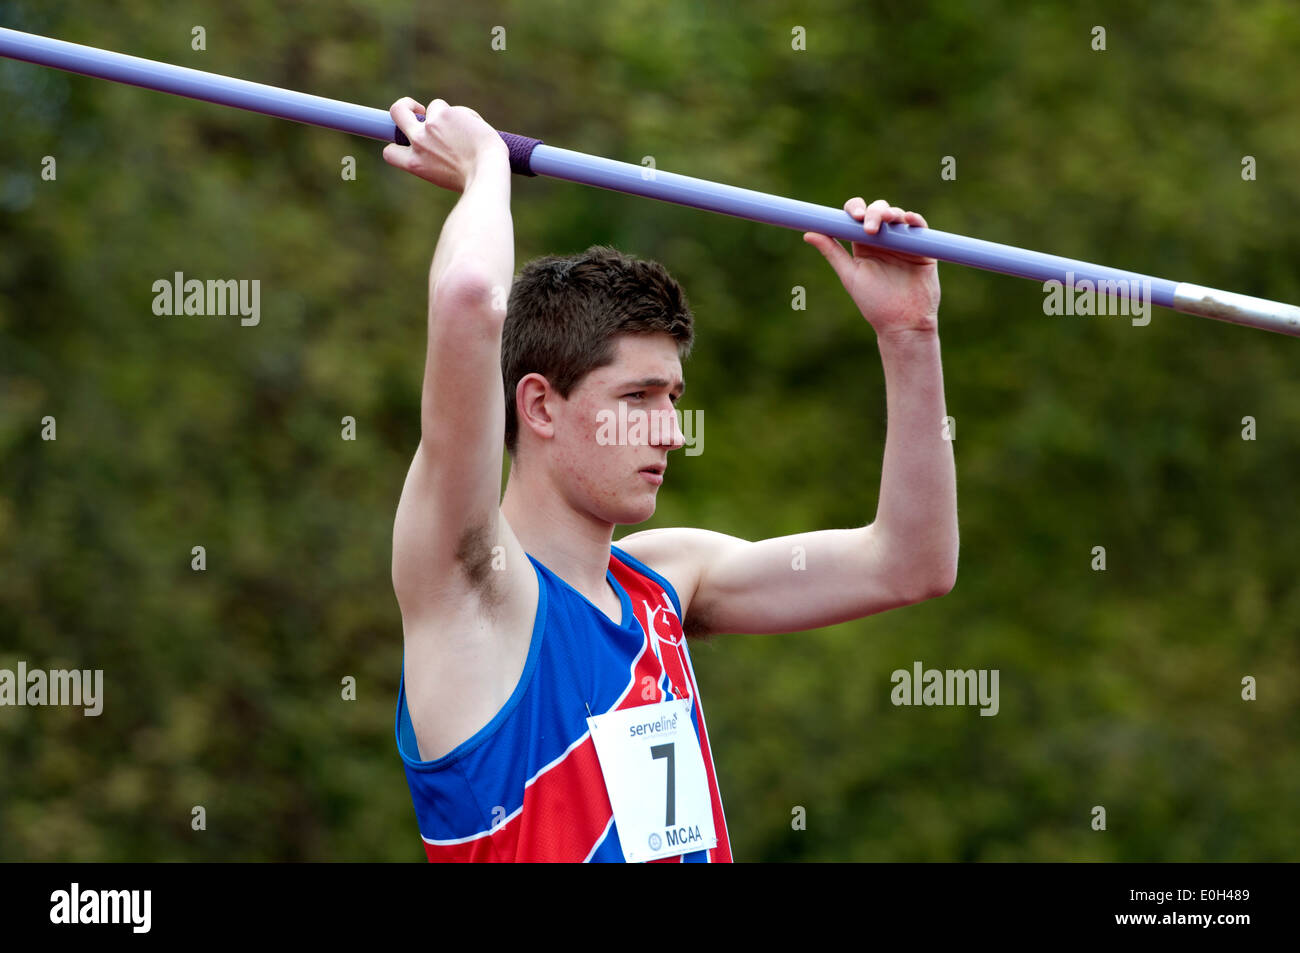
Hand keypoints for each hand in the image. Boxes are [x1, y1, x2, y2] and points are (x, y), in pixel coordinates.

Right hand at [382, 98, 507, 191]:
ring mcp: (429, 127)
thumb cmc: (474, 179)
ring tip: (468, 133)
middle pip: (396, 111)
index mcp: (415, 164)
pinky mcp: (444, 113)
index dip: (395, 145)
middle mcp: (418, 143)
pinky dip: (466, 117)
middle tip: (419, 109)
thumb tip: (443, 141)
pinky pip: (455, 109)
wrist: (487, 173)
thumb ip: (436, 158)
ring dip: (449, 116)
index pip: (390, 153)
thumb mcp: (445, 175)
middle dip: (404, 105)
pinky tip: (477, 132)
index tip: (405, 140)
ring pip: (433, 107)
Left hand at [804, 198, 940, 336]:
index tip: (853, 217)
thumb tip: (808, 234)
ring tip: (888, 221)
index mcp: (862, 244)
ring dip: (892, 213)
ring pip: (897, 215)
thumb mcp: (850, 275)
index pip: (856, 216)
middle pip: (877, 210)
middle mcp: (882, 239)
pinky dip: (915, 220)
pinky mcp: (922, 247)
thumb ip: (832, 252)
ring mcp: (903, 241)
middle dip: (873, 212)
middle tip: (870, 227)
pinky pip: (919, 227)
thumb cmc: (874, 303)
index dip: (854, 209)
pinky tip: (908, 220)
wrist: (903, 322)